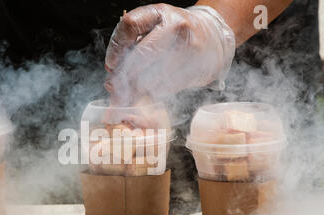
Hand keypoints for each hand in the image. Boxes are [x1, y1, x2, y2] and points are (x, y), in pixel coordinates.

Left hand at [105, 4, 234, 104]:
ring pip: (152, 76)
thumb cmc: (174, 35)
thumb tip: (112, 82)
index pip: (129, 25)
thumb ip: (132, 49)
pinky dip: (155, 92)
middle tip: (114, 88)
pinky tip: (153, 89)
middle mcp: (176, 26)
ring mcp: (190, 47)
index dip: (115, 49)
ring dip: (137, 88)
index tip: (110, 66)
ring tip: (133, 90)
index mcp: (159, 12)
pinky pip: (166, 87)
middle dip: (124, 76)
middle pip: (141, 55)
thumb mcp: (153, 30)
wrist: (212, 36)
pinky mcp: (198, 68)